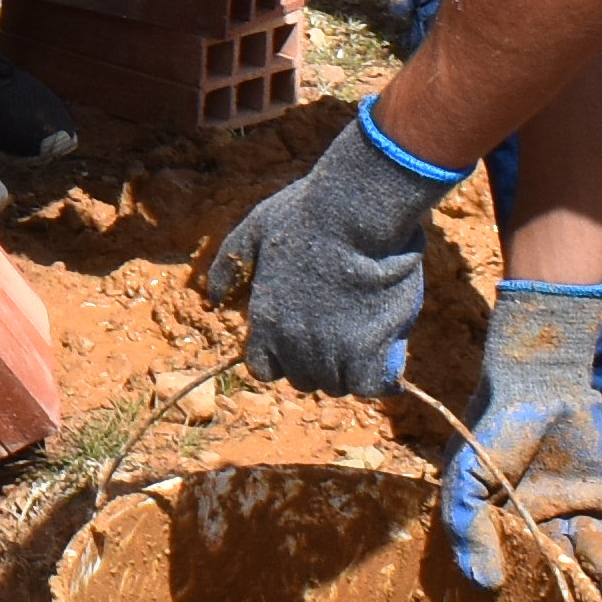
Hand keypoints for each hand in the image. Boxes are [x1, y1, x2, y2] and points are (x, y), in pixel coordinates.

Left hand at [202, 101, 460, 391]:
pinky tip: (386, 355)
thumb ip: (230, 266)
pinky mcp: (369, 353)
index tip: (301, 338)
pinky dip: (380, 377)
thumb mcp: (252, 231)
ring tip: (365, 339)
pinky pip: (371, 386)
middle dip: (317, 363)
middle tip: (338, 334)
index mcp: (265, 321)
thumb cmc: (306, 216)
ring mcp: (331, 353)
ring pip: (338, 384)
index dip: (281, 357)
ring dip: (350, 368)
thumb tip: (214, 298)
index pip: (263, 368)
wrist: (355, 215)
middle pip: (303, 379)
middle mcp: (293, 345)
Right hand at [446, 281, 601, 600]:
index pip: (495, 582)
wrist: (541, 385)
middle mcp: (521, 535)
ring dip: (592, 593)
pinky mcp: (591, 510)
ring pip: (576, 572)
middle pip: (540, 586)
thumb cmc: (494, 429)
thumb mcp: (466, 477)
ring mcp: (557, 523)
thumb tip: (484, 585)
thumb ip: (467, 527)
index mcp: (486, 533)